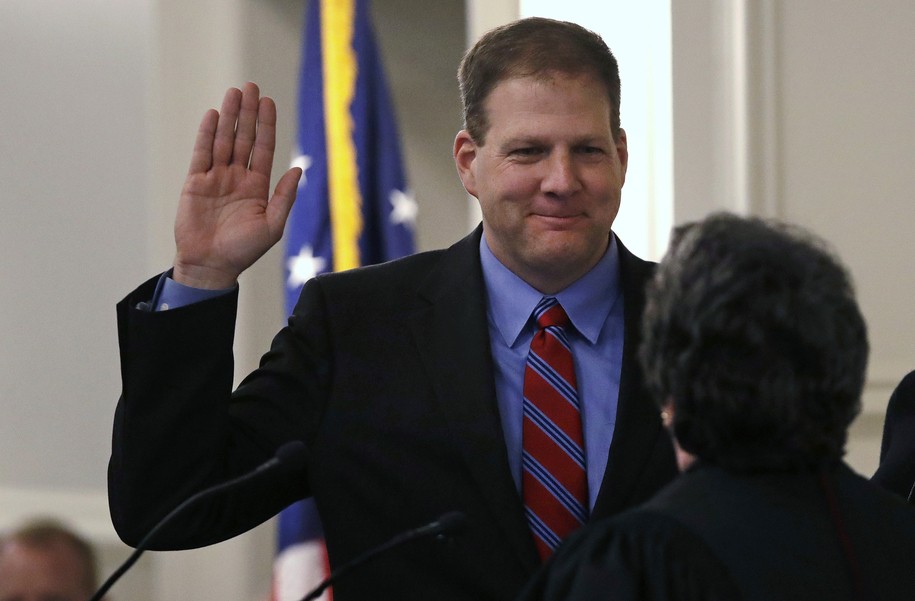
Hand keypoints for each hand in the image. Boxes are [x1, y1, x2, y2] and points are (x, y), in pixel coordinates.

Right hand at [173, 82, 301, 288]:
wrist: (211, 265)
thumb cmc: (243, 250)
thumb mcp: (272, 225)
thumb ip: (284, 197)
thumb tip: (298, 169)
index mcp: (257, 186)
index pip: (264, 148)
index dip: (266, 125)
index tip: (269, 102)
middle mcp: (237, 177)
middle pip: (243, 137)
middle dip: (248, 112)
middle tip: (251, 86)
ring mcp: (216, 178)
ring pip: (223, 140)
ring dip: (229, 116)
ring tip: (234, 92)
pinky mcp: (195, 182)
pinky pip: (202, 153)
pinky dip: (207, 134)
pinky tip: (213, 115)